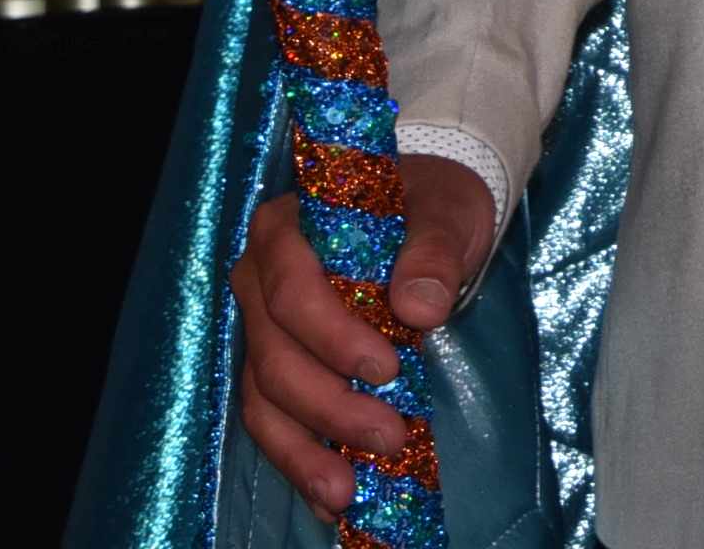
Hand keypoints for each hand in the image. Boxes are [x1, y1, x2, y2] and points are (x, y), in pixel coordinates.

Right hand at [231, 152, 497, 513]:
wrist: (431, 213)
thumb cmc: (432, 204)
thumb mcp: (446, 212)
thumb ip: (433, 252)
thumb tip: (419, 306)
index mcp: (286, 231)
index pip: (291, 291)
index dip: (332, 336)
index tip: (387, 368)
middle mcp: (258, 281)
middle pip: (275, 356)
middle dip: (329, 405)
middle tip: (388, 436)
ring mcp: (261, 329)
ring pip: (266, 399)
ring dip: (304, 449)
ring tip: (344, 491)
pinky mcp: (276, 367)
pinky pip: (275, 419)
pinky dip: (299, 458)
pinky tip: (328, 497)